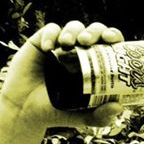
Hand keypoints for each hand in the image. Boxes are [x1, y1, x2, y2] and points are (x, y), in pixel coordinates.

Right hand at [0, 21, 125, 130]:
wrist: (25, 111)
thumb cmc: (57, 111)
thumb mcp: (82, 117)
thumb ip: (101, 116)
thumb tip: (118, 108)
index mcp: (95, 63)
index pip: (110, 43)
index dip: (114, 35)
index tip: (112, 39)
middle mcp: (81, 51)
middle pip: (94, 30)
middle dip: (94, 31)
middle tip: (87, 41)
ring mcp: (62, 45)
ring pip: (74, 27)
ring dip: (74, 30)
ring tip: (68, 43)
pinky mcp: (42, 42)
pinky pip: (50, 29)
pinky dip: (51, 34)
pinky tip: (48, 47)